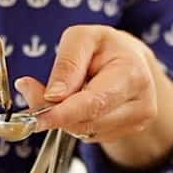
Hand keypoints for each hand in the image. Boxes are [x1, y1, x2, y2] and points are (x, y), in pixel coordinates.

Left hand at [14, 25, 172, 170]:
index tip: (36, 119)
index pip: (94, 102)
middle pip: (86, 121)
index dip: (62, 113)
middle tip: (32, 90)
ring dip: (64, 116)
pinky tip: (79, 102)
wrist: (133, 61)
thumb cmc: (107, 47)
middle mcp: (140, 103)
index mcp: (132, 74)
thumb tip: (53, 96)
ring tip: (66, 90)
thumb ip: (67, 64)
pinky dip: (75, 121)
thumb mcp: (82, 38)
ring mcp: (136, 122)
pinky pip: (89, 134)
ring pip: (84, 131)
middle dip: (54, 111)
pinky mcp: (127, 133)